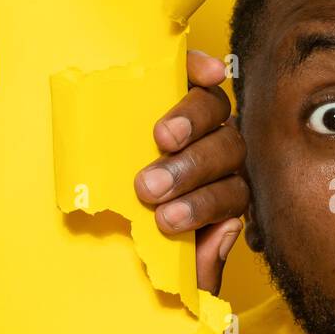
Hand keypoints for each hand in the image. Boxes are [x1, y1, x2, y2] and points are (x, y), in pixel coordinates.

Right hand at [134, 50, 248, 294]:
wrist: (104, 168)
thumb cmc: (147, 217)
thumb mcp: (167, 249)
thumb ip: (197, 262)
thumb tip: (223, 239)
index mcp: (223, 191)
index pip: (230, 195)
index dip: (203, 207)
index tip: (167, 221)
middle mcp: (223, 152)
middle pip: (225, 152)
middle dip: (190, 171)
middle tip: (150, 186)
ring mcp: (208, 115)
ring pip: (217, 113)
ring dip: (193, 124)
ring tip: (163, 137)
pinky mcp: (187, 81)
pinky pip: (202, 73)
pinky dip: (204, 70)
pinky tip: (204, 73)